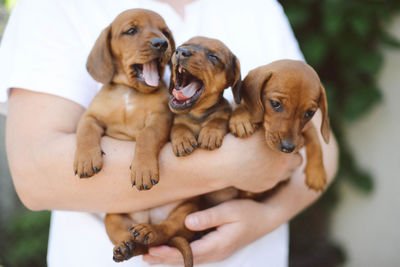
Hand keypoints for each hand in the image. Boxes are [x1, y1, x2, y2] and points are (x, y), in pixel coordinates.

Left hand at [142, 199, 273, 264]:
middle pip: (186, 261)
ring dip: (170, 259)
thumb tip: (187, 222)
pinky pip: (194, 255)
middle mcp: (215, 253)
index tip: (152, 250)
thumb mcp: (230, 211)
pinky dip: (179, 255)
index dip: (169, 253)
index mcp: (218, 245)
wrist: (265, 219)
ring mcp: (216, 252)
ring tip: (150, 258)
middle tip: (143, 256)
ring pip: (189, 260)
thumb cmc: (248, 213)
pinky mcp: (216, 248)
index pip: (188, 253)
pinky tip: (170, 251)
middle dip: (164, 259)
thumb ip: (209, 217)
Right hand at [219, 132, 302, 192]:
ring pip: (288, 172)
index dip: (292, 139)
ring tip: (269, 159)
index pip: (300, 142)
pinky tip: (258, 167)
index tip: (283, 138)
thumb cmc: (237, 140)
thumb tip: (298, 123)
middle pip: (298, 159)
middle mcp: (283, 164)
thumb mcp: (257, 127)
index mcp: (283, 147)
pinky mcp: (266, 186)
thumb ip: (277, 125)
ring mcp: (275, 177)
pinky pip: (274, 180)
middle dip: (291, 155)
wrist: (222, 162)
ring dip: (284, 166)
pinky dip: (270, 174)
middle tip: (278, 150)